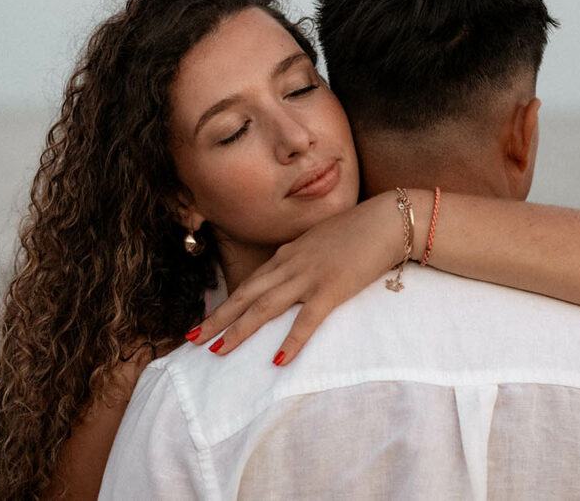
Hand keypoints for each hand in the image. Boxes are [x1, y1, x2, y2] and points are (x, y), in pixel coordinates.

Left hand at [186, 191, 411, 364]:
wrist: (387, 220)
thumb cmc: (359, 231)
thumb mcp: (320, 243)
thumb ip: (302, 258)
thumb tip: (289, 274)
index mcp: (287, 254)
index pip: (250, 284)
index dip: (227, 304)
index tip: (207, 321)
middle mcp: (290, 265)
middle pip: (246, 295)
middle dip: (218, 318)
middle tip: (192, 339)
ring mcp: (309, 276)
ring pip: (265, 306)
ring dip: (239, 329)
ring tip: (217, 350)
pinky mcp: (332, 289)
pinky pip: (307, 320)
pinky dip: (291, 340)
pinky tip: (278, 360)